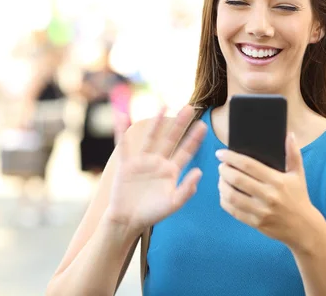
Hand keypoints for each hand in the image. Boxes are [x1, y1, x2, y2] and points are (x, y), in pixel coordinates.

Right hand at [105, 105, 206, 236]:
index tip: (204, 125)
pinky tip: (122, 116)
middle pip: (171, 138)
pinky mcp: (126, 164)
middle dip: (180, 123)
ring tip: (164, 104)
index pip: (186, 151)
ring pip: (151, 137)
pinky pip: (124, 145)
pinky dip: (121, 131)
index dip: (194, 139)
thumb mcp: (173, 203)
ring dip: (157, 122)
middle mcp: (159, 162)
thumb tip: (200, 172)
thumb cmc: (152, 213)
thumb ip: (186, 189)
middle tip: (191, 107)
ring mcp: (143, 161)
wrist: (128, 220)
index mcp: (171, 171)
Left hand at [216, 133, 320, 249]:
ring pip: (232, 196)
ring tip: (221, 179)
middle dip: (224, 170)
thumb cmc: (299, 197)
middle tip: (221, 166)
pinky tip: (224, 194)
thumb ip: (293, 153)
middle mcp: (268, 195)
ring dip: (222, 185)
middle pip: (237, 179)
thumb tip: (289, 135)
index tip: (221, 153)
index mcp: (277, 181)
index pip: (249, 166)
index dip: (232, 158)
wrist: (303, 228)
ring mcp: (261, 211)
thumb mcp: (298, 174)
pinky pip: (233, 211)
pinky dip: (224, 201)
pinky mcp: (255, 223)